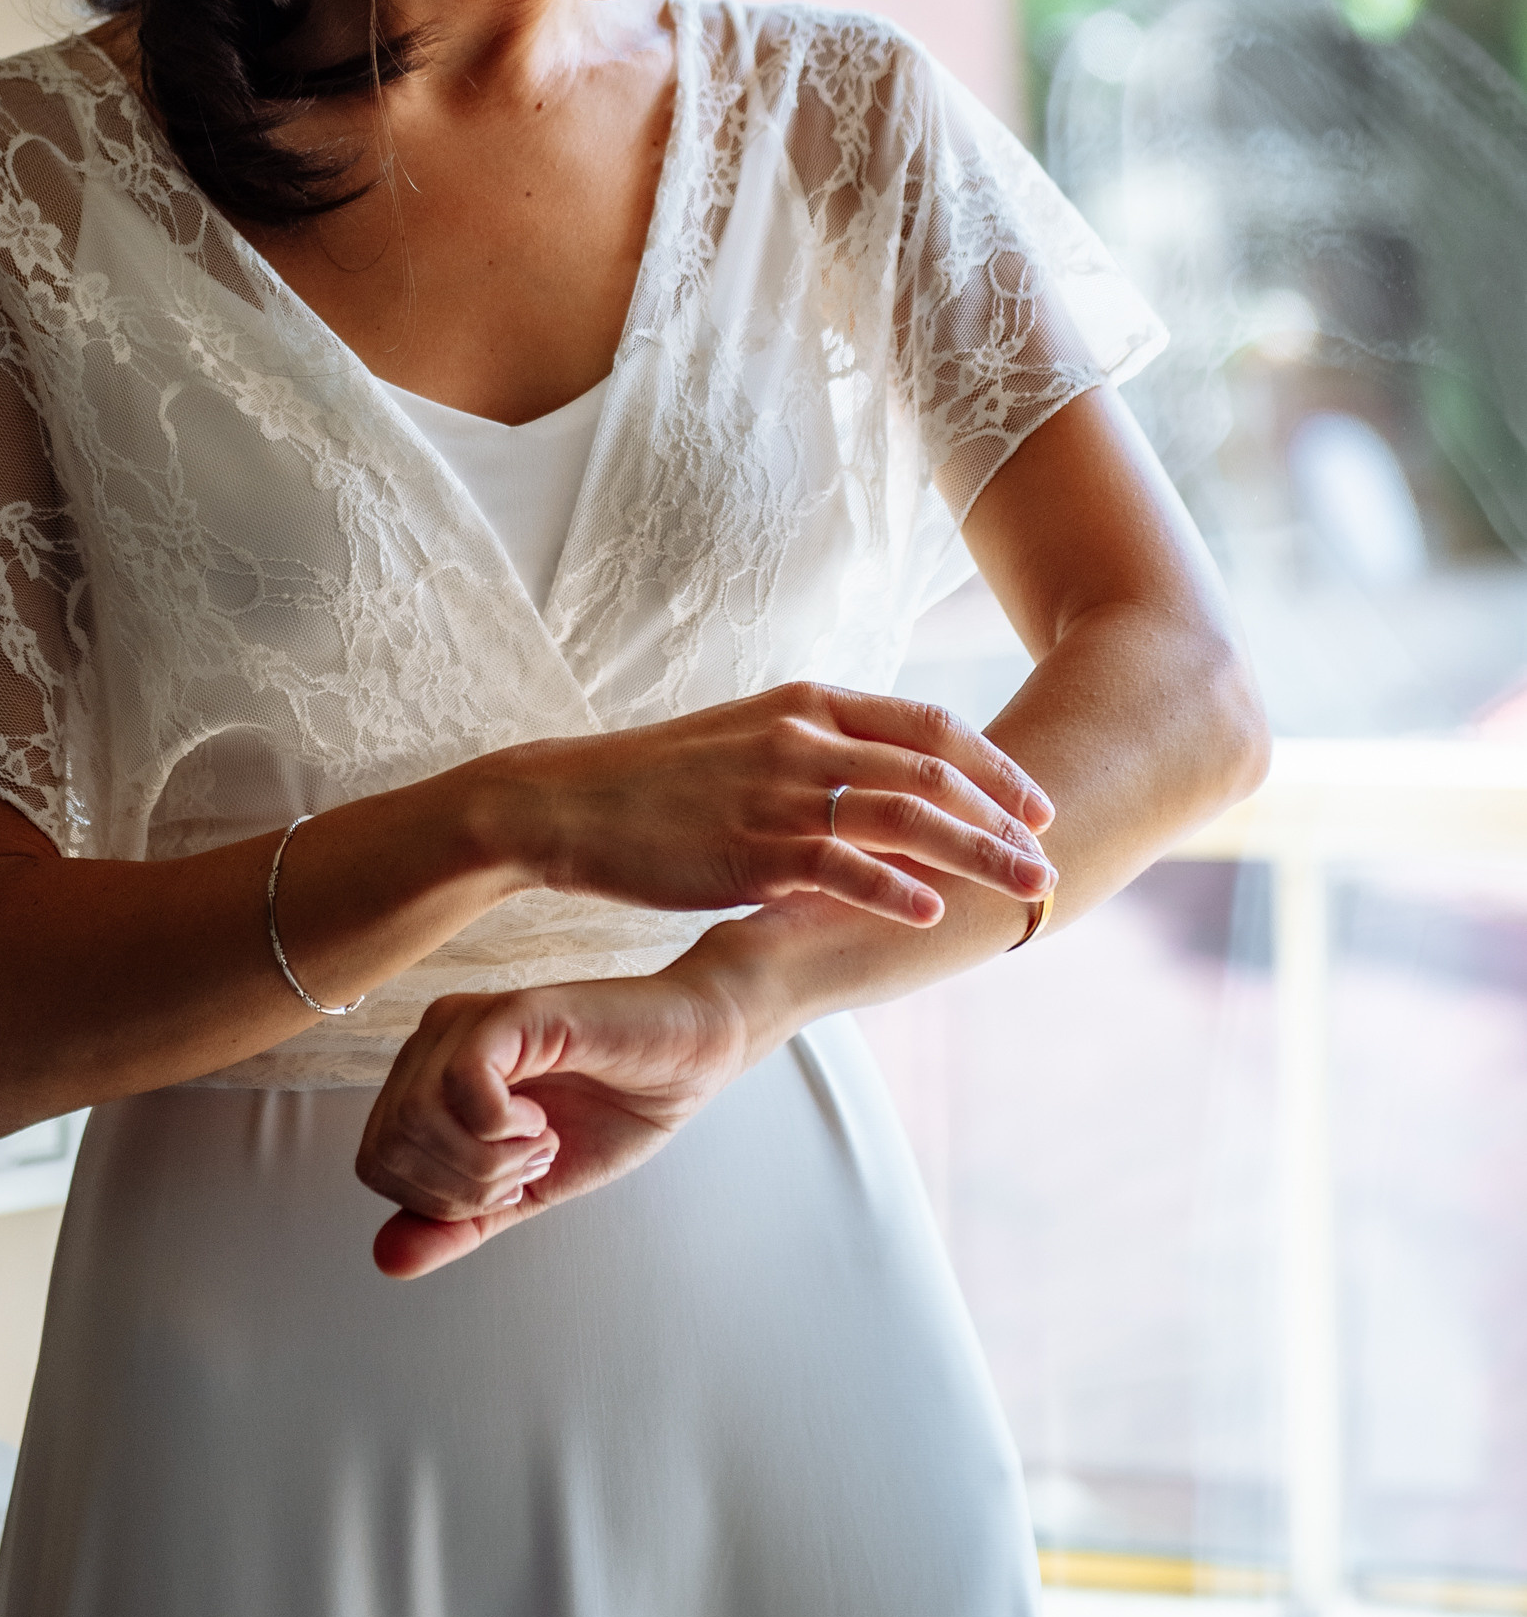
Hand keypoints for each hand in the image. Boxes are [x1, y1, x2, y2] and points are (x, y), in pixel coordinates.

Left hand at [356, 967, 751, 1279]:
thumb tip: (384, 1260)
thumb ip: (459, 1222)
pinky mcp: (511, 1012)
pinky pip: (462, 1083)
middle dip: (465, 1186)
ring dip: (488, 1159)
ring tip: (541, 1142)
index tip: (510, 1184)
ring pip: (416, 1118)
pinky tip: (541, 1120)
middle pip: (389, 1146)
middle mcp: (434, 1040)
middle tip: (530, 1165)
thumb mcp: (525, 1190)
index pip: (376, 1163)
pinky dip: (502, 1127)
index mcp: (427, 1077)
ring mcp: (468, 1021)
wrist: (689, 1059)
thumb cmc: (613, 1110)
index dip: (439, 1200)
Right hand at [484, 684, 1055, 931]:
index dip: (992, 764)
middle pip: (933, 772)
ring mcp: (777, 793)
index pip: (925, 726)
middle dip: (1004, 818)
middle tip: (1047, 859)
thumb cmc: (659, 782)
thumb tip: (883, 782)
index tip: (1035, 801)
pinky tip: (930, 911)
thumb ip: (817, 749)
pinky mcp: (749, 849)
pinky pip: (839, 866)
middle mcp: (803, 739)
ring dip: (977, 854)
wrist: (568, 803)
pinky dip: (893, 888)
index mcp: (808, 704)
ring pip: (904, 817)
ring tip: (1025, 889)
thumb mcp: (748, 738)